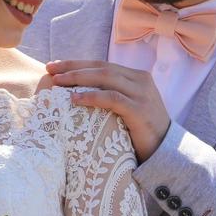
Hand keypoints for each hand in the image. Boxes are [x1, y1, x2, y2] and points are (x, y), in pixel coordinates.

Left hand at [46, 59, 169, 162]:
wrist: (165, 152)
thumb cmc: (140, 132)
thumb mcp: (127, 107)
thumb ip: (111, 95)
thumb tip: (78, 92)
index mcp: (136, 76)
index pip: (102, 64)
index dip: (77, 63)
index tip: (54, 65)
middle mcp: (140, 80)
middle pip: (101, 67)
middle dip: (73, 67)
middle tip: (50, 69)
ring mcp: (142, 94)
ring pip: (105, 78)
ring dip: (78, 78)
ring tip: (58, 82)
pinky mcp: (140, 110)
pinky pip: (112, 98)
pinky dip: (92, 96)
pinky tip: (75, 99)